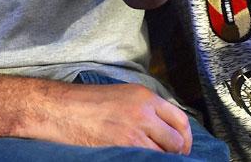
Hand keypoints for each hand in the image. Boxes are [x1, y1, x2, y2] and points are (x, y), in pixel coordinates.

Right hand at [62, 83, 192, 152]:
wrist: (64, 109)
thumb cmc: (90, 102)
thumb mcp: (124, 95)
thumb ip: (146, 108)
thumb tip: (165, 128)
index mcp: (145, 96)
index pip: (181, 119)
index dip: (186, 138)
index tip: (183, 147)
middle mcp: (143, 112)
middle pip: (176, 141)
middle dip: (175, 153)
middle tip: (168, 159)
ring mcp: (134, 132)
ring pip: (163, 155)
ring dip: (160, 159)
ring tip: (151, 158)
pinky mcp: (123, 148)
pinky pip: (146, 160)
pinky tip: (139, 160)